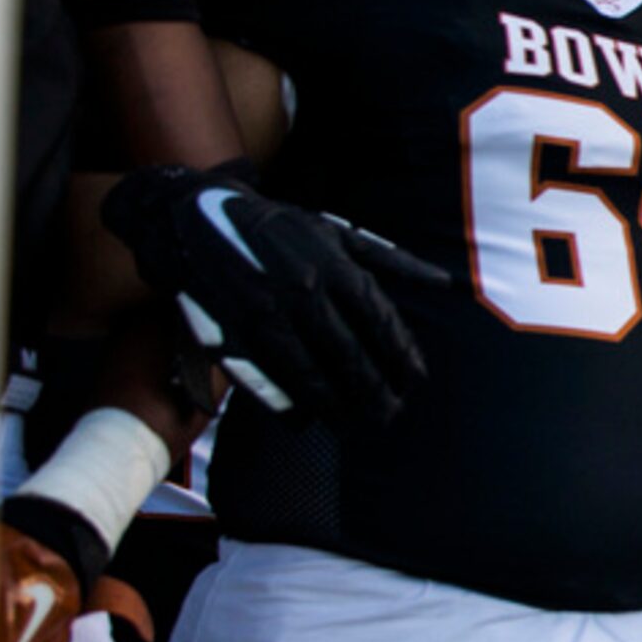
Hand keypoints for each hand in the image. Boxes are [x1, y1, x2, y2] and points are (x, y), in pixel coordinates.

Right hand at [102, 163, 450, 427]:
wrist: (194, 219)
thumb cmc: (279, 228)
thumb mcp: (337, 231)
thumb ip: (392, 259)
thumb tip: (446, 283)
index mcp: (334, 263)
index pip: (379, 319)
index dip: (400, 354)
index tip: (415, 379)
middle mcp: (304, 287)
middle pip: (350, 352)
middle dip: (374, 387)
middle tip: (391, 412)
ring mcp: (267, 310)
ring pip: (311, 370)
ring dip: (338, 402)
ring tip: (356, 422)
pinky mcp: (232, 328)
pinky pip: (269, 374)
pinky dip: (292, 400)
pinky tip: (310, 418)